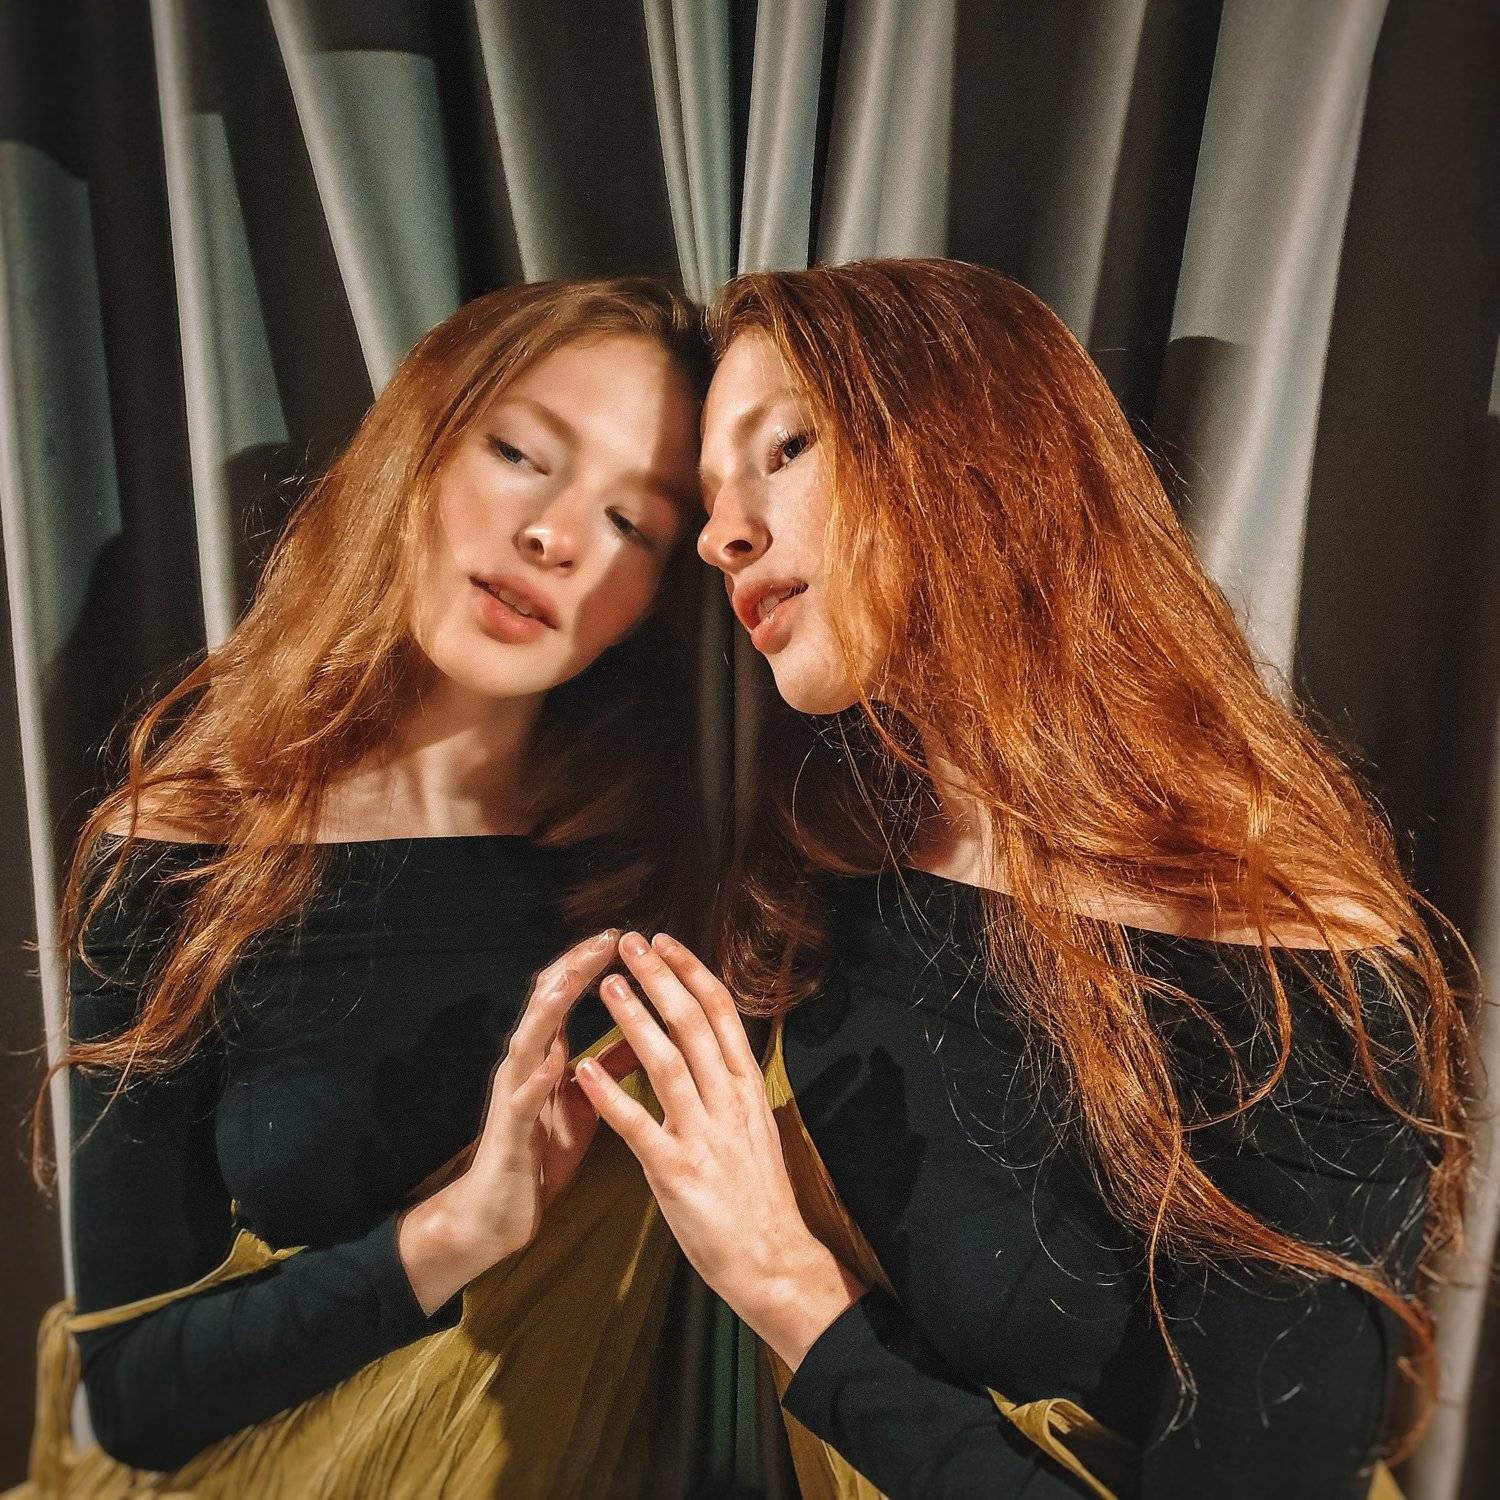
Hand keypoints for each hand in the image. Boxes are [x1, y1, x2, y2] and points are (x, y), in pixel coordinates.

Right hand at [396, 929, 638, 1313]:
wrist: (498, 1213)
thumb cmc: (543, 1150)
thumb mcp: (586, 1100)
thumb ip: (610, 1063)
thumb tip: (646, 1028)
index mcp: (546, 1054)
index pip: (565, 992)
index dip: (591, 961)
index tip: (625, 934)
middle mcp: (525, 1064)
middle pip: (545, 1002)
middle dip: (574, 967)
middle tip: (607, 937)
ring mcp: (512, 1096)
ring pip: (526, 1041)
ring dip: (549, 1010)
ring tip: (573, 980)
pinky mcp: (509, 1134)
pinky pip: (521, 1103)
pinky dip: (536, 1081)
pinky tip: (554, 1064)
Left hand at [572, 931, 865, 1370]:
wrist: (774, 1261)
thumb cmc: (759, 1197)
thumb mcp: (754, 1128)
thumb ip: (730, 1088)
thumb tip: (713, 1049)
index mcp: (746, 1089)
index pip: (720, 1014)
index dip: (690, 973)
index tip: (665, 942)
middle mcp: (728, 1103)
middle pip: (693, 1025)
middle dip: (660, 979)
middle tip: (629, 944)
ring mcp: (704, 1136)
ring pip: (667, 1063)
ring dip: (634, 1019)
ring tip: (608, 985)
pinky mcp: (677, 1173)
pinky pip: (638, 1127)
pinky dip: (610, 1095)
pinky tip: (585, 1070)